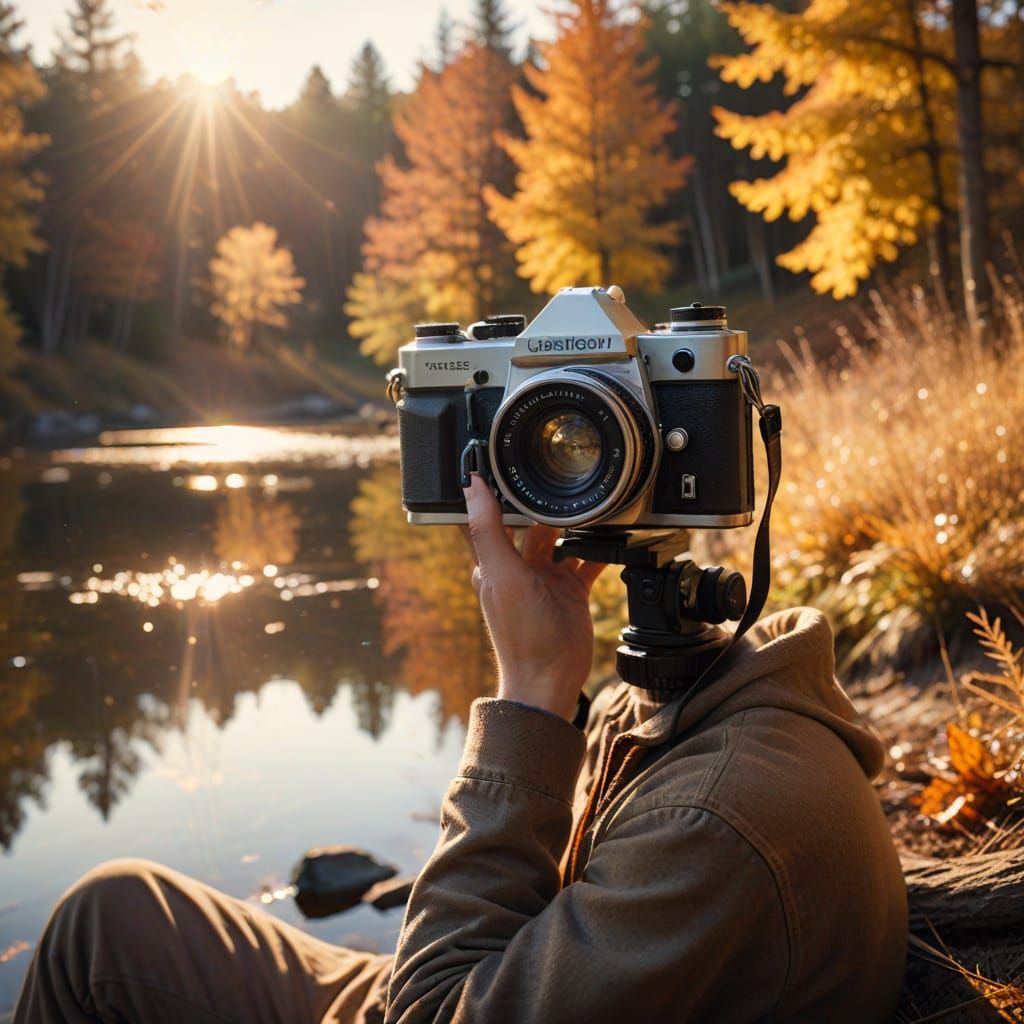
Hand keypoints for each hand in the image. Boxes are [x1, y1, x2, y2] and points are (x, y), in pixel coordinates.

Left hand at [463, 474, 606, 720]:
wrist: (551, 679)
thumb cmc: (521, 635)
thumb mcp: (502, 576)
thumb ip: (487, 530)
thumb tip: (472, 485)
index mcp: (492, 560)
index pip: (490, 515)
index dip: (496, 490)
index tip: (507, 459)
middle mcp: (517, 566)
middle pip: (531, 521)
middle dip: (545, 503)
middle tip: (564, 476)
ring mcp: (546, 578)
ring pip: (561, 537)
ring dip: (574, 522)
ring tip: (592, 501)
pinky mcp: (571, 590)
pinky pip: (587, 560)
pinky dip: (599, 548)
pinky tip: (612, 534)